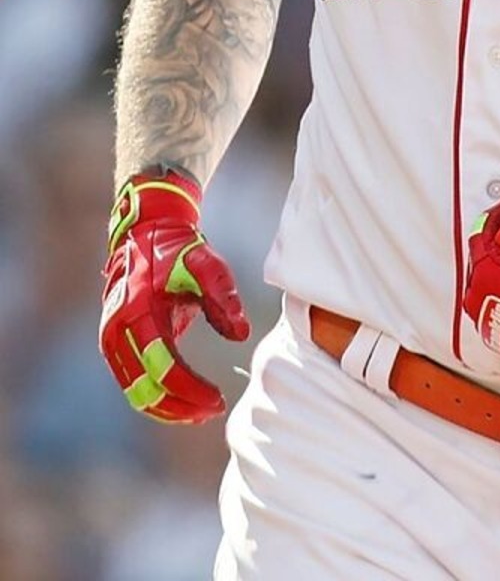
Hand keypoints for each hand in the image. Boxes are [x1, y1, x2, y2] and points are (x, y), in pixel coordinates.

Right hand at [98, 168, 249, 422]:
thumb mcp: (207, 266)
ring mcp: (112, 339)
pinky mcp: (115, 343)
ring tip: (202, 413)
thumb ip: (224, 298)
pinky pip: (132, 381)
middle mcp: (117, 331)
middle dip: (180, 406)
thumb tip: (240, 335)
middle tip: (215, 410)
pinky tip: (183, 405)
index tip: (219, 401)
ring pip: (134, 391)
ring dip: (166, 408)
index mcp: (138, 313)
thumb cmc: (180, 251)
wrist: (146, 233)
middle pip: (145, 387)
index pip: (164, 367)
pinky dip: (155, 397)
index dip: (191, 390)